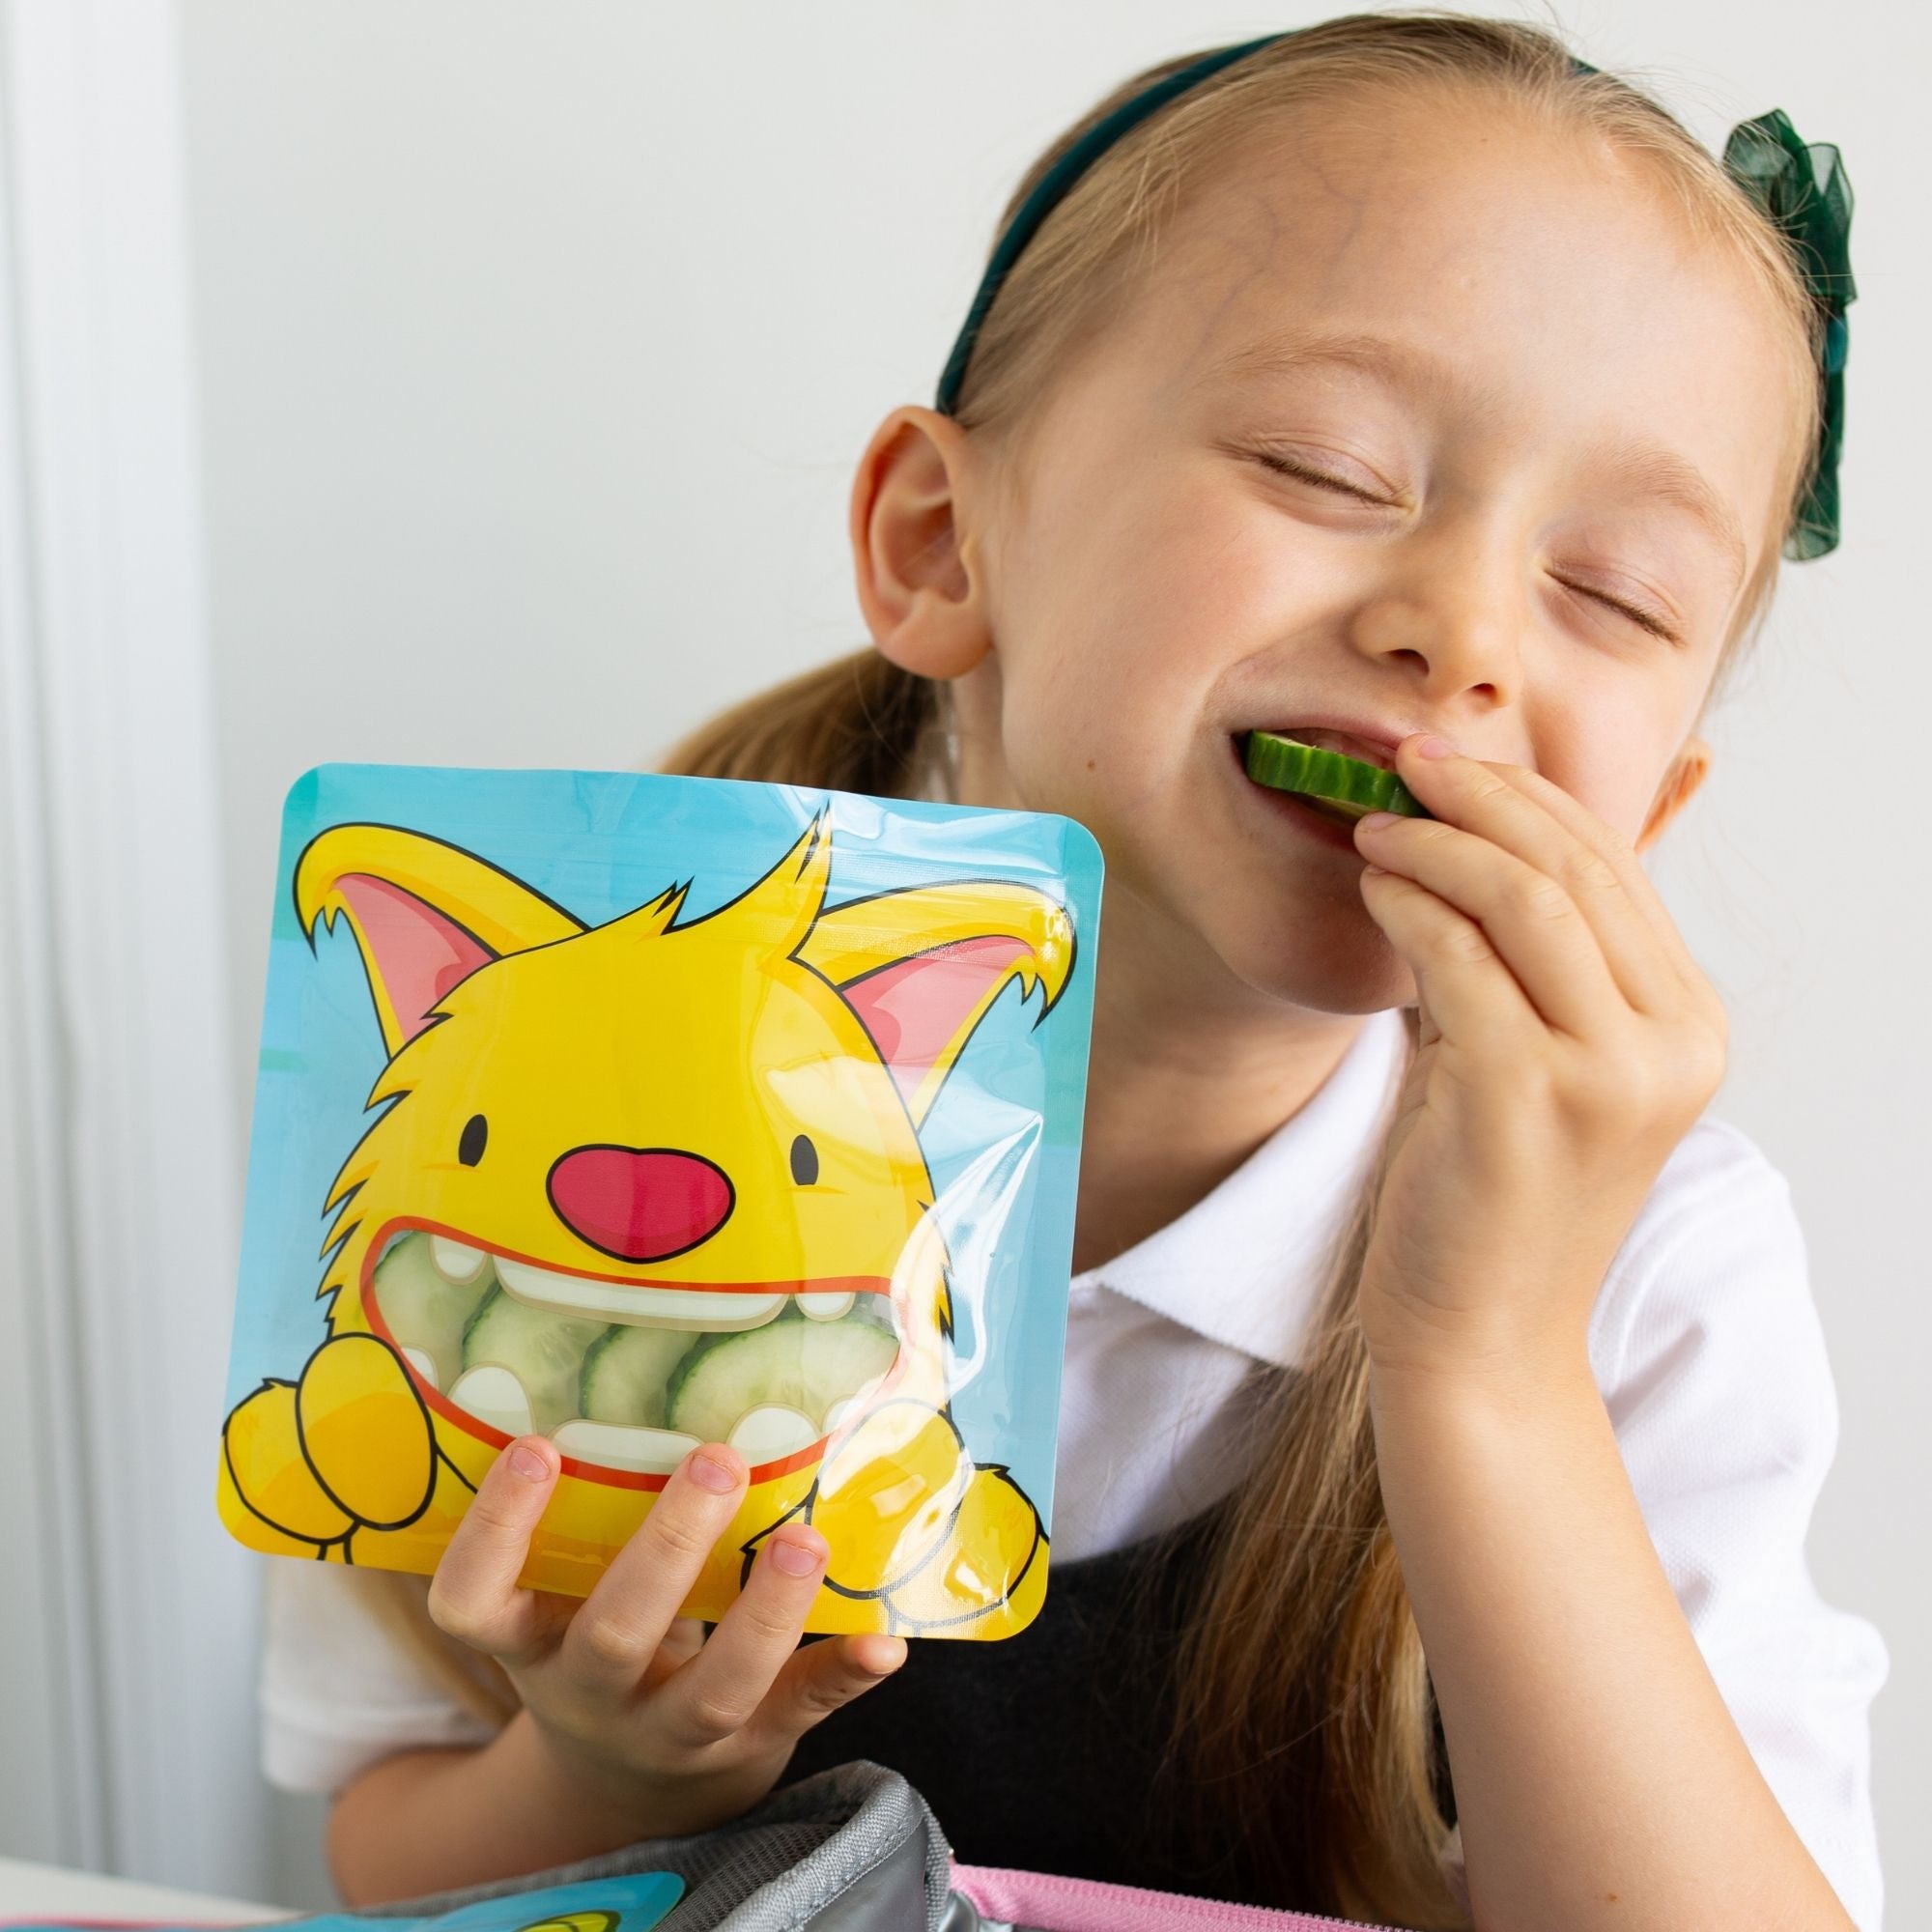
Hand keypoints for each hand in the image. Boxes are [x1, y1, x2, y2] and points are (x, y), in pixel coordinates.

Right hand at [425, 1435, 906, 1843]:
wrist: (631, 1789)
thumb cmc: (599, 1642)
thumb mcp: (564, 1599)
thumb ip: (589, 1517)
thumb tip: (645, 1368)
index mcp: (532, 1644)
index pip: (474, 1602)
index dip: (495, 1532)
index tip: (535, 1446)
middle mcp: (592, 1695)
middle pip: (615, 1637)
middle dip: (665, 1550)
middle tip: (715, 1460)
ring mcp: (672, 1733)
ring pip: (714, 1687)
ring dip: (764, 1612)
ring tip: (805, 1541)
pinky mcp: (750, 1747)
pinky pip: (799, 1712)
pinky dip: (842, 1672)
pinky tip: (884, 1639)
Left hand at [1350, 734, 1726, 1381]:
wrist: (1482, 1336)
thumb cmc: (1494, 1194)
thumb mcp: (1543, 1062)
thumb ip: (1540, 966)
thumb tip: (1481, 839)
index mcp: (1690, 1029)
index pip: (1617, 870)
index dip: (1531, 800)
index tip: (1454, 763)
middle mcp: (1673, 1046)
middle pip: (1577, 869)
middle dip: (1484, 799)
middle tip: (1405, 764)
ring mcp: (1610, 1076)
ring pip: (1525, 900)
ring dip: (1439, 846)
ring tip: (1375, 828)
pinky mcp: (1529, 1100)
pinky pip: (1461, 962)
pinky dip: (1411, 909)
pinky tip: (1374, 893)